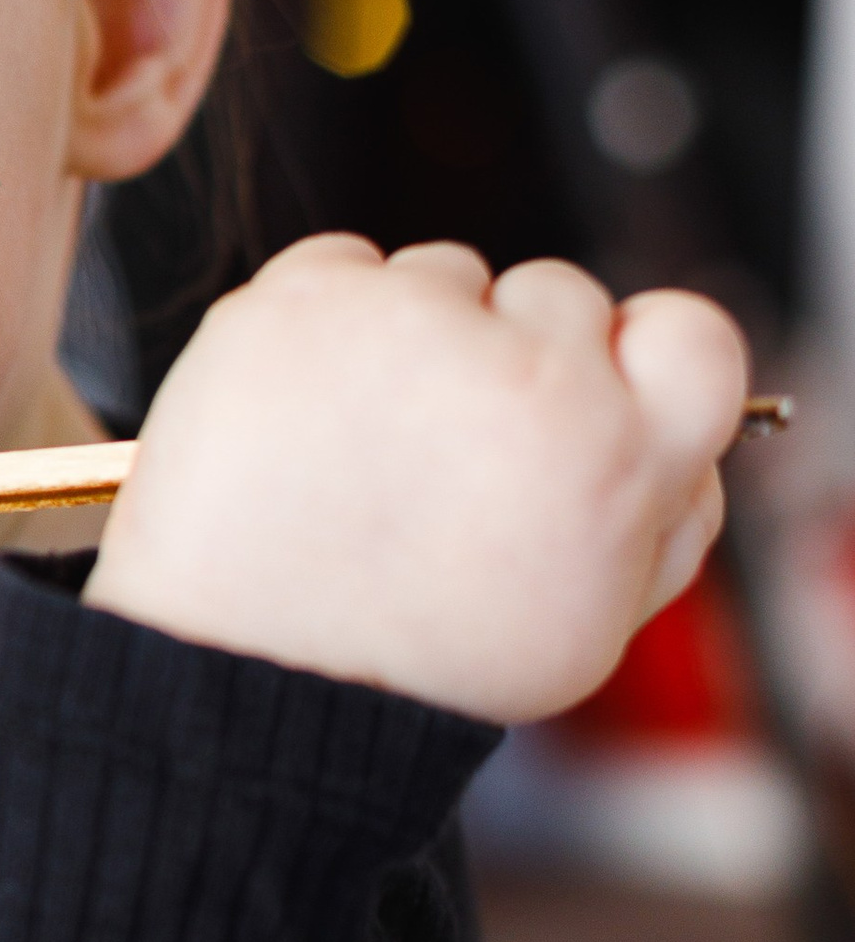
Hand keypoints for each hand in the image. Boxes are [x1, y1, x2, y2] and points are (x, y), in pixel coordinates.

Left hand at [85, 236, 749, 724]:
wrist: (248, 676)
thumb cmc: (408, 661)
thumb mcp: (589, 627)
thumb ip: (657, 518)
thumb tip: (680, 441)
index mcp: (618, 456)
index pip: (693, 337)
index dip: (638, 356)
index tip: (585, 387)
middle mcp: (528, 374)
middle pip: (555, 294)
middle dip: (508, 353)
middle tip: (442, 450)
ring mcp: (410, 325)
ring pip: (442, 276)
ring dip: (413, 336)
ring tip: (359, 445)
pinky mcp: (305, 299)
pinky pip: (343, 266)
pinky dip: (326, 320)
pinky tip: (306, 410)